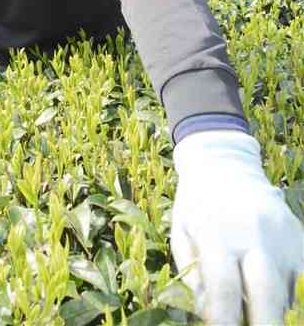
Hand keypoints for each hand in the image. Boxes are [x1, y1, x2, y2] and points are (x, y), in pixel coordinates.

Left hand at [171, 130, 303, 324]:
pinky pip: (302, 278)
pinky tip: (278, 304)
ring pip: (288, 291)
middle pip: (266, 293)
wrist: (226, 164)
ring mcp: (281, 234)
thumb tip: (208, 310)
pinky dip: (293, 297)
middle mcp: (253, 232)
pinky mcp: (298, 236)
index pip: (224, 287)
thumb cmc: (197, 203)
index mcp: (217, 231)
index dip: (224, 320)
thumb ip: (192, 272)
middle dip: (264, 324)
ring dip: (277, 312)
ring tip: (261, 314)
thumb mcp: (181, 231)